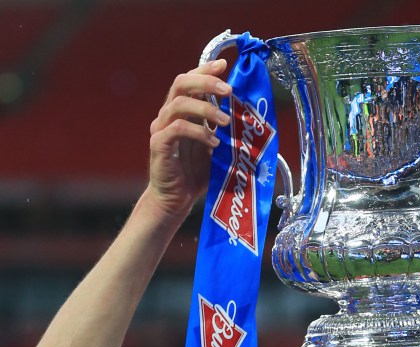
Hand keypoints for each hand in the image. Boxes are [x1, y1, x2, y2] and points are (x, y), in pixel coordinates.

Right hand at [146, 59, 231, 218]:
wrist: (176, 200)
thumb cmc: (197, 174)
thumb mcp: (217, 148)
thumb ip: (226, 131)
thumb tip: (253, 120)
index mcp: (181, 111)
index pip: (189, 80)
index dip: (206, 70)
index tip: (225, 65)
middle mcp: (168, 115)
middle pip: (181, 83)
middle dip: (206, 82)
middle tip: (229, 90)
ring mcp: (161, 128)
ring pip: (179, 104)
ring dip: (206, 109)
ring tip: (226, 122)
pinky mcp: (159, 145)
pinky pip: (177, 129)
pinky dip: (198, 132)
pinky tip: (214, 143)